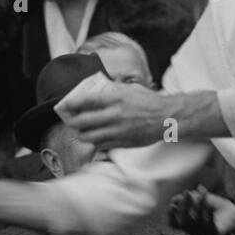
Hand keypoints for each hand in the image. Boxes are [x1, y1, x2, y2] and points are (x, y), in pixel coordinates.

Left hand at [55, 74, 172, 148]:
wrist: (168, 117)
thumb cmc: (149, 101)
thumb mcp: (130, 89)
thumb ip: (112, 90)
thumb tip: (95, 91)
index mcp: (116, 98)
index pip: (86, 100)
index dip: (71, 103)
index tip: (65, 104)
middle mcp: (115, 115)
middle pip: (83, 122)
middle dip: (72, 122)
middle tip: (71, 120)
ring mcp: (119, 131)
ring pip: (89, 137)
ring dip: (82, 134)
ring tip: (81, 131)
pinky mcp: (123, 142)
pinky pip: (101, 145)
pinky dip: (95, 142)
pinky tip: (96, 138)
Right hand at [167, 185, 234, 234]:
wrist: (234, 214)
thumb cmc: (213, 205)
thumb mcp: (199, 200)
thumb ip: (188, 198)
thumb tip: (175, 199)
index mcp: (189, 226)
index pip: (175, 225)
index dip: (171, 216)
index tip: (172, 205)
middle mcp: (194, 233)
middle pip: (185, 222)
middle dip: (185, 206)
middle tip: (187, 191)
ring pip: (198, 221)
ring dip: (199, 205)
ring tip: (203, 193)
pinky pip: (210, 224)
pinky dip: (209, 213)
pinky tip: (210, 205)